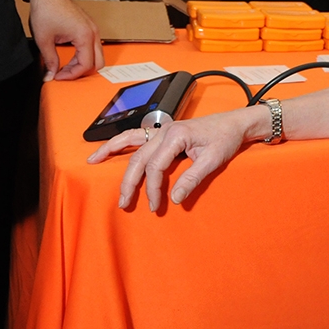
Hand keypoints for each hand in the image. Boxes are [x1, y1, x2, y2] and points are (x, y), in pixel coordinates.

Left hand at [27, 0, 103, 80]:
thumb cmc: (46, 11)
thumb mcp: (44, 40)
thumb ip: (50, 60)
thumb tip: (50, 75)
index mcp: (84, 36)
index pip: (86, 64)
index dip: (72, 75)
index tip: (58, 77)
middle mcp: (93, 32)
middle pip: (98, 62)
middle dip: (81, 71)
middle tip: (64, 73)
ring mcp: (93, 29)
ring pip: (97, 55)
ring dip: (83, 63)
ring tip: (66, 66)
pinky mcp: (90, 27)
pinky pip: (94, 46)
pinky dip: (84, 54)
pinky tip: (71, 56)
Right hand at [87, 107, 260, 211]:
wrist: (235, 123)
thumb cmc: (226, 138)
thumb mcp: (213, 160)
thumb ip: (192, 178)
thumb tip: (174, 198)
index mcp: (176, 135)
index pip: (156, 166)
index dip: (154, 188)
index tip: (157, 204)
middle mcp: (165, 130)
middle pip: (138, 158)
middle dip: (129, 182)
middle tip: (124, 203)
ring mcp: (162, 130)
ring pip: (131, 143)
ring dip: (111, 152)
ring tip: (92, 162)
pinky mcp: (163, 132)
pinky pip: (136, 136)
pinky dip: (120, 142)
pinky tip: (107, 148)